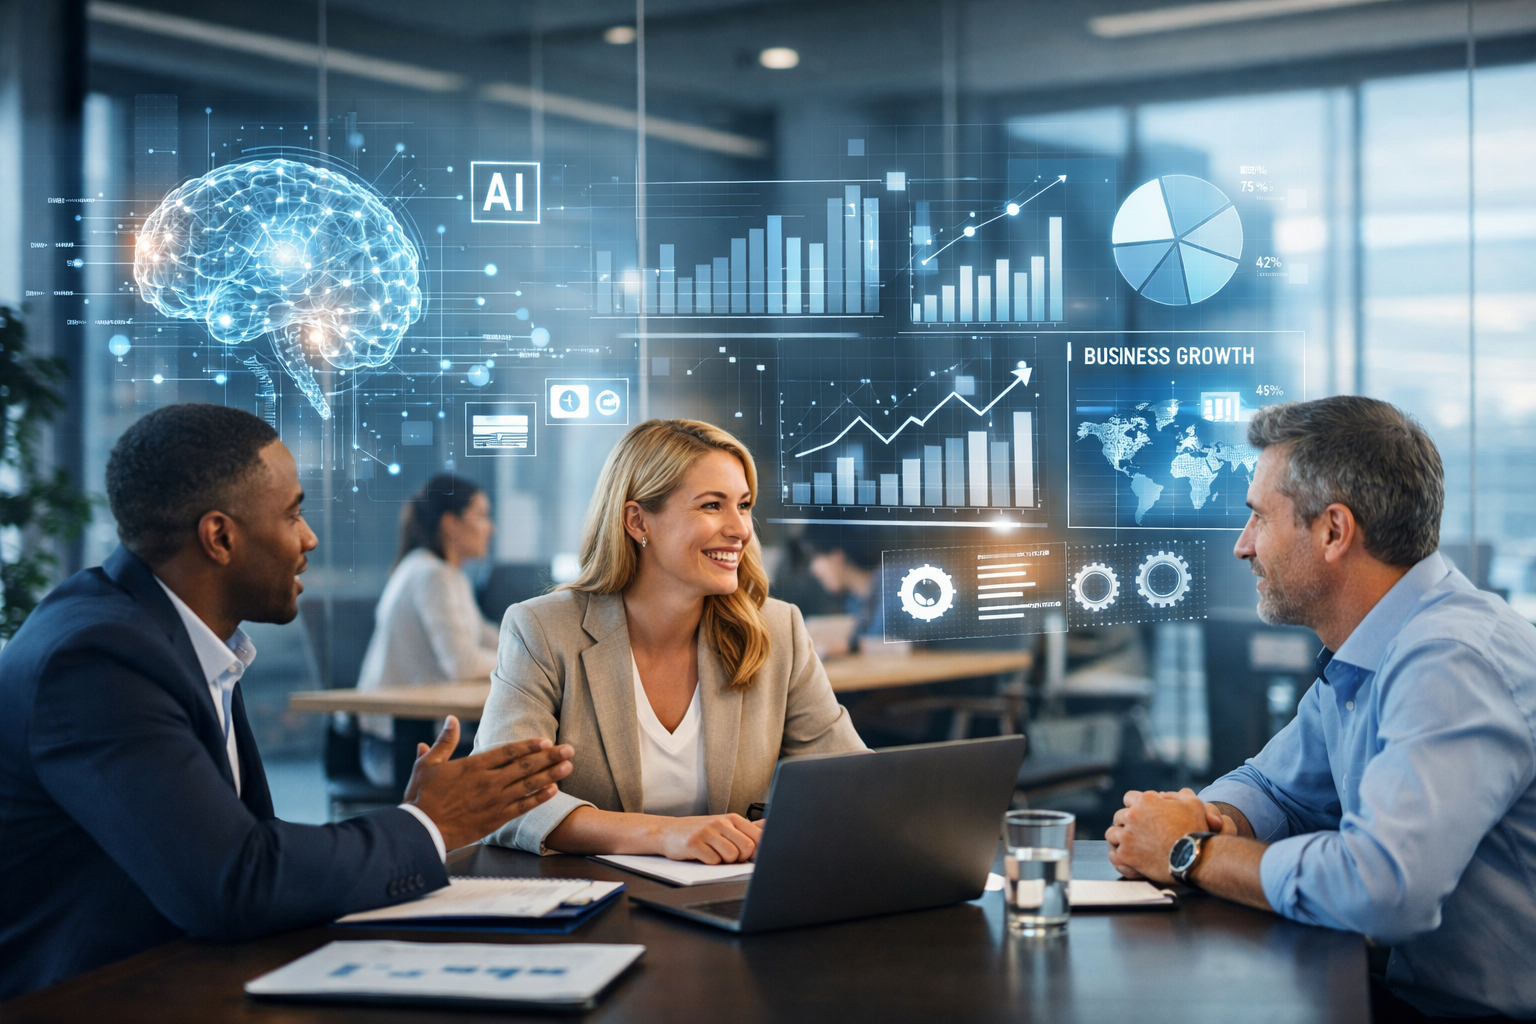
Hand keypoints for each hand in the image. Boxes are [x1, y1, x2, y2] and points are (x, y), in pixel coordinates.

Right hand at [402, 716, 574, 851]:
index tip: (546, 740)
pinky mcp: (495, 819)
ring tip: (568, 767)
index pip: (508, 751)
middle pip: (525, 766)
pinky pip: (522, 807)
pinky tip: (553, 791)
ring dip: (550, 775)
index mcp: (473, 766)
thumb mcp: (428, 764)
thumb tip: (451, 720)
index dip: (529, 745)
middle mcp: (488, 781)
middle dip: (550, 756)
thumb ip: (444, 742)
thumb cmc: (422, 797)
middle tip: (569, 750)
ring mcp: (494, 801)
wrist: (421, 830)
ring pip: (528, 785)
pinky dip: (538, 799)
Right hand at [654, 813, 762, 863]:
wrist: (668, 832)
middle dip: (740, 858)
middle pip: (747, 848)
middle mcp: (720, 822)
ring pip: (731, 856)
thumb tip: (769, 826)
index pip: (758, 837)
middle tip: (728, 856)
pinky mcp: (694, 843)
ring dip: (724, 861)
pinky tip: (702, 855)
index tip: (748, 856)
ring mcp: (707, 832)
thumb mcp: (724, 825)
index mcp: (732, 819)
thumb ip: (747, 827)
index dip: (756, 852)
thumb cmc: (699, 831)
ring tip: (714, 854)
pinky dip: (710, 863)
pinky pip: (713, 861)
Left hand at [1104, 788, 1211, 882]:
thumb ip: (1178, 794)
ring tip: (1130, 844)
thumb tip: (1164, 795)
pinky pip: (1114, 856)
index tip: (1142, 814)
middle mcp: (1132, 816)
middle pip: (1119, 816)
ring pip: (1112, 834)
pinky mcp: (1126, 856)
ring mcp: (1126, 837)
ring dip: (1119, 838)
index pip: (1129, 798)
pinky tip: (1125, 859)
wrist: (1196, 857)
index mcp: (1145, 801)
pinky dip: (1119, 857)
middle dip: (1127, 822)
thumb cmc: (1196, 830)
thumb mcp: (1193, 803)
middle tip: (1138, 831)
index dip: (1135, 805)